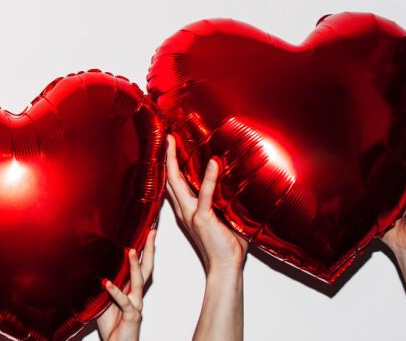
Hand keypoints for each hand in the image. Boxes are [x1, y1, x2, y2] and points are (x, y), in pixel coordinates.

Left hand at [97, 229, 155, 340]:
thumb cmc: (112, 324)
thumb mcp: (102, 298)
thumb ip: (101, 282)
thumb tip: (89, 264)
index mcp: (130, 288)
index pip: (140, 264)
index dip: (144, 248)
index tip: (146, 230)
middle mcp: (136, 294)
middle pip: (146, 268)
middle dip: (150, 249)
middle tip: (152, 231)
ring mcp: (135, 304)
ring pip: (138, 282)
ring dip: (135, 266)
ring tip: (132, 250)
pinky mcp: (130, 316)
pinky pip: (123, 302)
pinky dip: (115, 292)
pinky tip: (107, 283)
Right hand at [164, 135, 247, 273]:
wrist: (225, 267)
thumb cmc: (227, 246)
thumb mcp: (224, 219)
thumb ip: (224, 203)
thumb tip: (239, 186)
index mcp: (187, 210)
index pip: (174, 183)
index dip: (169, 165)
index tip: (170, 147)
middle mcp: (184, 210)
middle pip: (170, 178)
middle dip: (167, 156)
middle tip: (167, 137)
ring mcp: (191, 213)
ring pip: (178, 183)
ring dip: (175, 161)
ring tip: (175, 142)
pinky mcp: (203, 218)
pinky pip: (205, 194)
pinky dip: (209, 178)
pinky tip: (212, 163)